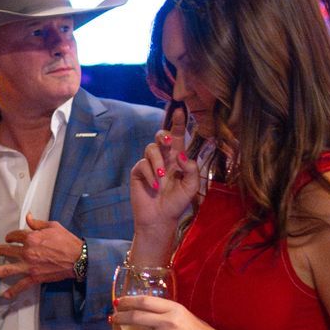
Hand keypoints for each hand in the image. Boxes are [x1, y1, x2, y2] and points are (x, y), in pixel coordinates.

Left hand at [0, 217, 82, 300]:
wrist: (78, 258)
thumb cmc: (67, 241)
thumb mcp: (53, 226)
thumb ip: (37, 223)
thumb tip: (28, 217)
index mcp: (31, 238)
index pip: (14, 235)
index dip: (10, 236)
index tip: (8, 239)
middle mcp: (27, 251)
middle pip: (5, 251)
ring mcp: (29, 266)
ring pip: (7, 269)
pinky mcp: (35, 277)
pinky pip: (21, 285)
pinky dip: (13, 291)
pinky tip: (4, 295)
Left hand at [110, 295, 226, 329]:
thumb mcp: (186, 317)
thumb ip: (168, 314)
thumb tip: (148, 314)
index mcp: (174, 309)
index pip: (145, 301)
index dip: (128, 301)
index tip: (118, 303)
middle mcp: (169, 321)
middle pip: (137, 316)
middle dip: (121, 318)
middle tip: (112, 319)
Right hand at [130, 108, 202, 238]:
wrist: (160, 218)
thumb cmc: (177, 203)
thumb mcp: (191, 186)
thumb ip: (191, 170)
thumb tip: (181, 156)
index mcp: (177, 158)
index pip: (178, 137)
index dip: (178, 123)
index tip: (180, 110)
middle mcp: (163, 158)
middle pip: (161, 136)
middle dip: (164, 134)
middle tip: (169, 142)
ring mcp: (149, 164)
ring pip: (151, 149)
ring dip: (158, 162)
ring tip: (162, 179)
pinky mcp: (138, 172)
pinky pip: (143, 165)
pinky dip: (150, 175)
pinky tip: (154, 187)